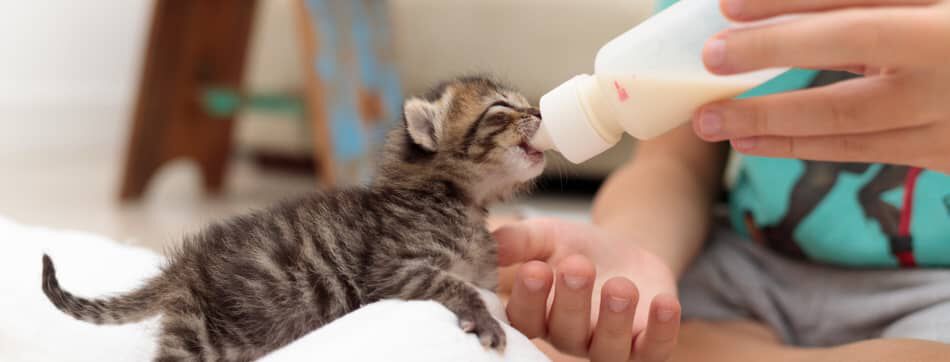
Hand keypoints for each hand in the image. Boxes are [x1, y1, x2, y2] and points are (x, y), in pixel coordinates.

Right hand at [494, 218, 680, 361]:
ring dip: (614, 320)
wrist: (623, 255)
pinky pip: (654, 351)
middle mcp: (569, 337)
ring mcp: (608, 346)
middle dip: (571, 301)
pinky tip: (664, 303)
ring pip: (608, 349)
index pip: (524, 318)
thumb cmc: (575, 249)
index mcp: (537, 315)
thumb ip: (518, 240)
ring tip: (620, 286)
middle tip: (577, 266)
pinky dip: (661, 331)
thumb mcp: (545, 236)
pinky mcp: (647, 345)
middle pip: (565, 333)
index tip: (534, 269)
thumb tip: (487, 240)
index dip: (528, 298)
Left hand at [692, 0, 949, 173]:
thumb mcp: (927, 1)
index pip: (856, 3)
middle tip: (708, 61)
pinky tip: (760, 142)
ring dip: (772, 123)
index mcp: (946, 18)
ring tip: (714, 122)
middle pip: (848, 58)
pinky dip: (805, 147)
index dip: (787, 4)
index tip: (727, 6)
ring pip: (847, 121)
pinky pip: (863, 151)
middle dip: (769, 60)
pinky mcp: (947, 151)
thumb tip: (784, 1)